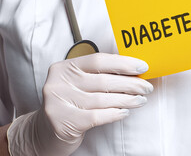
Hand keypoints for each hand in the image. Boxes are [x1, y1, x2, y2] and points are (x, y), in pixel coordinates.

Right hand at [7, 53, 152, 155]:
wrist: (44, 132)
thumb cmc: (69, 105)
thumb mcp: (77, 85)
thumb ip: (98, 76)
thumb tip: (133, 72)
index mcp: (64, 67)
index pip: (98, 60)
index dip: (123, 63)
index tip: (142, 67)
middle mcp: (58, 82)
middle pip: (103, 80)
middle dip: (130, 84)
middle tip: (146, 87)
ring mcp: (58, 102)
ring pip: (102, 99)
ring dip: (126, 100)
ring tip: (140, 100)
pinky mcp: (63, 121)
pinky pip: (96, 116)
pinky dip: (114, 114)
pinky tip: (124, 112)